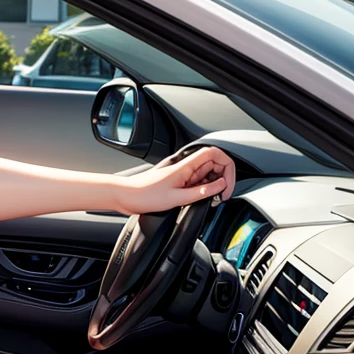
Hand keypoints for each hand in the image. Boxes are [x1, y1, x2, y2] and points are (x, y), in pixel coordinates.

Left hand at [116, 146, 235, 215]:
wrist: (126, 196)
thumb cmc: (144, 195)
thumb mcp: (176, 198)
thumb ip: (201, 192)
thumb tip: (221, 186)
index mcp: (186, 165)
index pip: (216, 153)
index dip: (227, 166)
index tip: (227, 185)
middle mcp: (186, 166)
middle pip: (215, 164)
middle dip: (223, 179)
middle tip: (220, 196)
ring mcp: (183, 174)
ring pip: (208, 174)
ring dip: (214, 186)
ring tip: (210, 200)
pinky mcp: (179, 181)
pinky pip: (198, 182)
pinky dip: (204, 190)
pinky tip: (199, 200)